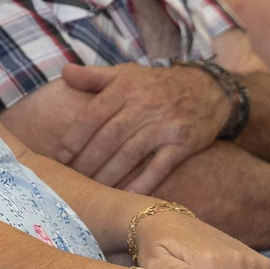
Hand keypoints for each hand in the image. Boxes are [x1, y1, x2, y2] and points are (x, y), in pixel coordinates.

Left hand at [57, 63, 229, 193]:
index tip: (61, 157)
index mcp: (126, 87)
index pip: (93, 115)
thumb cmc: (157, 84)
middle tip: (72, 180)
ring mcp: (165, 126)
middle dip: (87, 162)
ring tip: (92, 191)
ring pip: (129, 156)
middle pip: (108, 138)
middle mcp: (144, 105)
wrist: (208, 89)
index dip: (74, 138)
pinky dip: (139, 185)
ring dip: (107, 177)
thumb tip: (64, 72)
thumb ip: (94, 76)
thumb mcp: (126, 73)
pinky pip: (157, 169)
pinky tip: (124, 197)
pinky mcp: (183, 144)